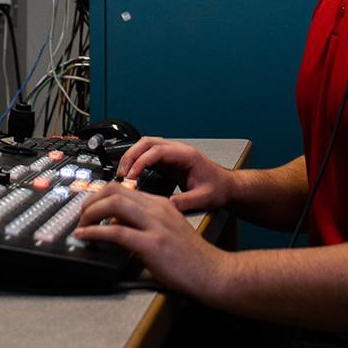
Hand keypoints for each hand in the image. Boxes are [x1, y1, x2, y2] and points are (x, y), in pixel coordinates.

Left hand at [72, 184, 232, 299]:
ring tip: (81, 224)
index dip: (100, 196)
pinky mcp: (152, 244)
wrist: (214, 272)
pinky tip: (84, 236)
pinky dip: (94, 232)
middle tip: (81, 214)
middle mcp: (157, 209)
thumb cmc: (192, 258)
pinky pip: (115, 232)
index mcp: (160, 204)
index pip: (123, 189)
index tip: (89, 207)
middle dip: (91, 200)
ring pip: (113, 204)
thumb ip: (143, 225)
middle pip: (114, 190)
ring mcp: (155, 225)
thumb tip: (115, 226)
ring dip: (90, 213)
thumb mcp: (166, 232)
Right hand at [116, 137, 234, 213]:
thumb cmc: (218, 188)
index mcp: (186, 155)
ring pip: (145, 145)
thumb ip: (186, 201)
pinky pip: (147, 155)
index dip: (141, 162)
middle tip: (121, 174)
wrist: (226, 186)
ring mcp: (171, 154)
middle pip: (147, 142)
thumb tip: (166, 204)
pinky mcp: (167, 161)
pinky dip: (135, 162)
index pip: (157, 151)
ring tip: (122, 174)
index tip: (131, 176)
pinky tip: (130, 174)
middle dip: (130, 156)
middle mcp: (177, 150)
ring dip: (131, 157)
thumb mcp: (204, 197)